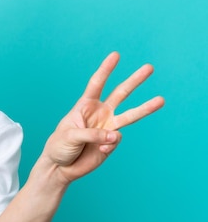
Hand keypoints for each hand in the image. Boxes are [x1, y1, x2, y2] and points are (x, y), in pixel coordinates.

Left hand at [42, 52, 164, 184]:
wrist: (60, 166)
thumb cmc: (59, 146)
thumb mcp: (70, 136)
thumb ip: (92, 134)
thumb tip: (115, 135)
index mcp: (85, 105)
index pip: (97, 84)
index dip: (106, 70)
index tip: (116, 55)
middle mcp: (99, 113)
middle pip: (120, 93)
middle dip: (135, 80)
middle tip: (150, 67)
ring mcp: (107, 127)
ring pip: (130, 114)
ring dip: (145, 108)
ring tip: (161, 99)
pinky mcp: (111, 142)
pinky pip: (116, 140)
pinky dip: (108, 145)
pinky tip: (98, 150)